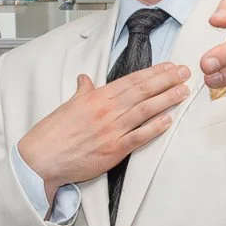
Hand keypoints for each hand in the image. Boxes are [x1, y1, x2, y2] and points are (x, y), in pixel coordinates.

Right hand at [16, 65, 191, 196]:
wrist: (40, 159)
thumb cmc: (52, 134)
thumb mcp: (67, 106)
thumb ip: (82, 92)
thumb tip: (85, 79)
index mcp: (96, 98)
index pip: (130, 81)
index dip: (152, 72)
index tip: (168, 66)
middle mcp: (106, 111)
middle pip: (142, 91)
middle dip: (166, 80)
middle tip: (185, 72)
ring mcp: (111, 130)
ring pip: (145, 110)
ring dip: (166, 99)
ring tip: (182, 91)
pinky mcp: (113, 150)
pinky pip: (139, 136)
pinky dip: (155, 127)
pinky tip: (168, 120)